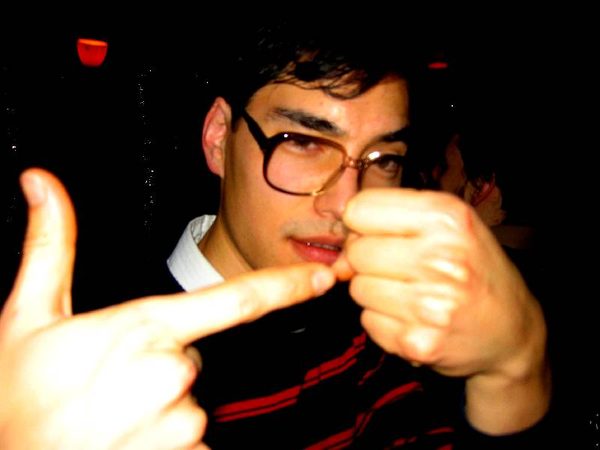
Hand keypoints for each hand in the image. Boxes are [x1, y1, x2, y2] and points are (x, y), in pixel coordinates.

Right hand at [0, 168, 334, 449]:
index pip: (235, 300)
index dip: (287, 285)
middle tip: (109, 383)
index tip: (325, 276)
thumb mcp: (25, 317)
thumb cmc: (15, 395)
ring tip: (107, 417)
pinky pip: (190, 444)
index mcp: (143, 328)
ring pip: (189, 403)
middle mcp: (171, 375)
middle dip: (164, 365)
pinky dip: (162, 441)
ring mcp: (181, 426)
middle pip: (195, 359)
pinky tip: (121, 441)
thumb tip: (39, 181)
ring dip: (159, 406)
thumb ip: (49, 246)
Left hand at [334, 188, 549, 431]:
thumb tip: (338, 234)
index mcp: (446, 217)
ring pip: (357, 288)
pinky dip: (383, 321)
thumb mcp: (449, 223)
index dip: (362, 223)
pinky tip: (411, 317)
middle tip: (400, 267)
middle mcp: (440, 258)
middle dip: (368, 259)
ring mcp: (429, 304)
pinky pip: (368, 321)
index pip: (360, 209)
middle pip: (355, 251)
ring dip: (375, 291)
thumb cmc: (473, 267)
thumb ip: (392, 215)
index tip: (380, 233)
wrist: (512, 329)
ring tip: (409, 292)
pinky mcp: (418, 342)